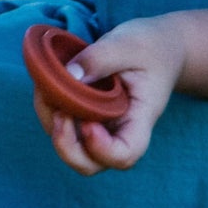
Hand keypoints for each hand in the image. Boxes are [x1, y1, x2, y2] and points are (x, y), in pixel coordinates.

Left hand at [32, 17, 184, 175]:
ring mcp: (100, 126)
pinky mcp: (85, 115)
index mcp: (140, 118)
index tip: (89, 123)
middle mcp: (119, 130)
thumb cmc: (151, 46)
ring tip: (47, 88)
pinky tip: (48, 85)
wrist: (159, 47)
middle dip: (67, 147)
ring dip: (51, 123)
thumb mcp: (129, 43)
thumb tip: (68, 75)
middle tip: (60, 112)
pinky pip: (61, 125)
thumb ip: (100, 57)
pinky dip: (48, 110)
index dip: (102, 149)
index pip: (125, 154)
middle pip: (91, 164)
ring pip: (69, 146)